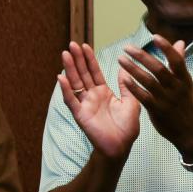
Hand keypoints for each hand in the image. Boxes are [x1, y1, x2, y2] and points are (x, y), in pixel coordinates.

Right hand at [60, 42, 140, 159]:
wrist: (121, 147)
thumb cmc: (127, 128)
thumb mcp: (131, 103)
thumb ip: (127, 86)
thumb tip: (125, 69)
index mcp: (104, 93)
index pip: (95, 72)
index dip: (90, 59)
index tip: (85, 45)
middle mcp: (92, 97)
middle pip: (83, 74)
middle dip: (78, 59)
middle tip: (72, 44)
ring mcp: (85, 105)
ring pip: (75, 84)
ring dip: (70, 69)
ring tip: (65, 54)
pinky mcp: (80, 115)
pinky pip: (71, 101)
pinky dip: (66, 90)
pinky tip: (61, 78)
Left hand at [118, 35, 192, 158]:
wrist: (189, 131)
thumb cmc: (185, 104)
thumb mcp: (186, 83)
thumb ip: (180, 62)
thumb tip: (179, 42)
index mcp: (184, 79)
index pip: (176, 60)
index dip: (166, 48)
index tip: (154, 36)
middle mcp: (176, 88)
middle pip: (159, 69)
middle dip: (142, 56)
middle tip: (127, 47)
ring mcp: (166, 99)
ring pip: (148, 81)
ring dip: (133, 69)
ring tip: (121, 59)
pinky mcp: (157, 110)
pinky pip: (143, 96)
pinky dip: (133, 87)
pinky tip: (123, 78)